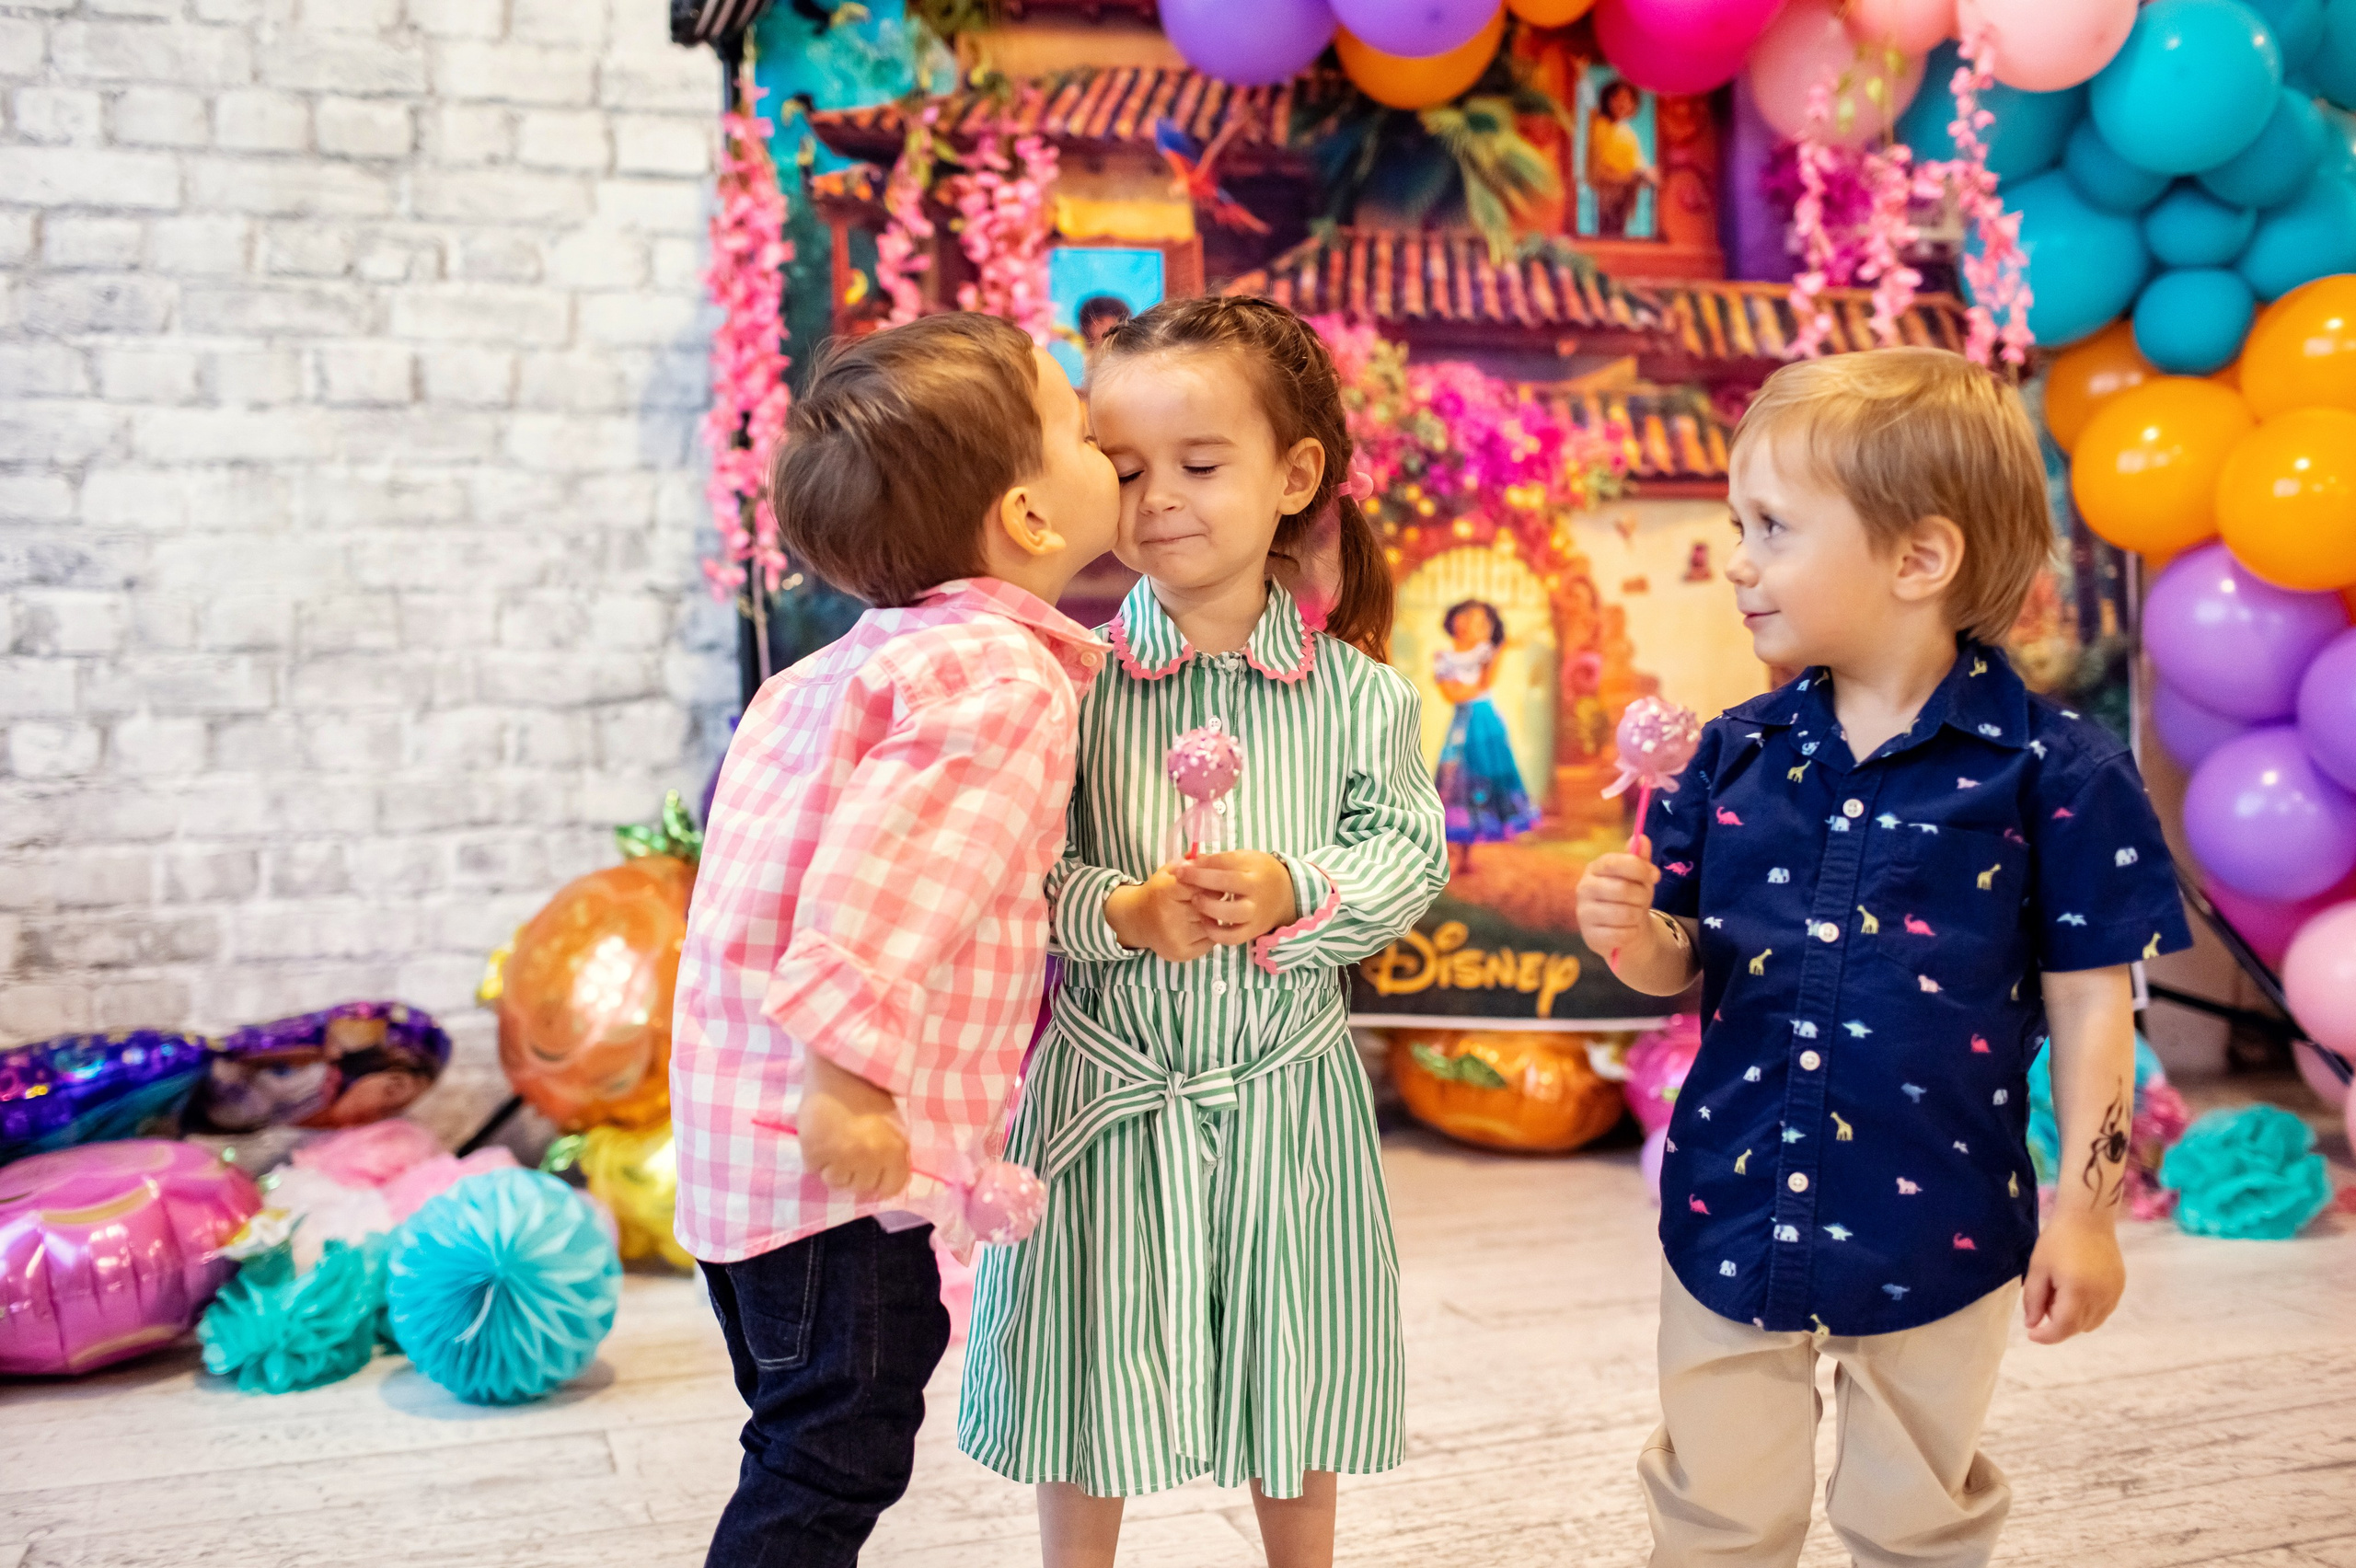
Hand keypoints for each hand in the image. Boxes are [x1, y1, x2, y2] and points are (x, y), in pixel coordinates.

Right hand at [796, 1052, 909, 1201]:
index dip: (882, 1179)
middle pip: (862, 1186)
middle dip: (857, 1172)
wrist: (840, 1068)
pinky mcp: (813, 1152)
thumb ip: (892, 1153)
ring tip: (834, 1144)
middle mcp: (868, 1159)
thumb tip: (886, 1178)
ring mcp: (839, 1158)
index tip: (875, 1170)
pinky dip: (816, 1158)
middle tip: (851, 1151)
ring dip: (834, 1167)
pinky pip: (814, 1169)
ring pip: (836, 1181)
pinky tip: (820, 1137)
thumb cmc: (870, 1090)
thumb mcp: (894, 1123)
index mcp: (894, 1150)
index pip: (892, 1188)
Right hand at [1105, 863, 1214, 963]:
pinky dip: (1211, 934)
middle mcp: (1168, 916)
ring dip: (1214, 918)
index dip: (1210, 883)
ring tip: (1207, 912)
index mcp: (1165, 891)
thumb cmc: (1158, 892)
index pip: (1200, 885)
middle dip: (1215, 900)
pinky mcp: (1180, 953)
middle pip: (1207, 906)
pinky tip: (1202, 927)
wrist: (1136, 920)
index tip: (1213, 883)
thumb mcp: (1168, 872)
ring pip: (1211, 925)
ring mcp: (1174, 937)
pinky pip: (1210, 943)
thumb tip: (1211, 860)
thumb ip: (1190, 864)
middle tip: (1214, 897)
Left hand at [1174, 851, 1298, 946]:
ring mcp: (1255, 913)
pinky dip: (1216, 932)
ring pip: (1231, 913)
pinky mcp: (1253, 931)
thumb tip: (1189, 862)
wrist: (1286, 895)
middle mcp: (1257, 891)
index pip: (1224, 863)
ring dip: (1208, 907)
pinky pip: (1232, 937)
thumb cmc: (1259, 873)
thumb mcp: (1243, 859)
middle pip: (1228, 884)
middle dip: (1201, 881)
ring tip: (1195, 901)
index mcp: (1254, 868)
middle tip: (1182, 880)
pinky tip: (1205, 922)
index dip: (1200, 865)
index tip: (1181, 867)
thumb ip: (1218, 861)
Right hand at [1577, 836, 1662, 961]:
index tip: (1655, 876)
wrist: (1623, 929)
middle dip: (1642, 896)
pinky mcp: (1589, 936)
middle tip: (1644, 900)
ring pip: (1623, 914)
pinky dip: (1632, 933)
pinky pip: (1621, 935)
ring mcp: (1583, 913)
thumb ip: (1639, 859)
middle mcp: (1584, 888)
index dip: (1638, 868)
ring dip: (1638, 916)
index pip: (1613, 863)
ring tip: (1635, 915)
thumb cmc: (1631, 897)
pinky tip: (1628, 930)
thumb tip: (1641, 838)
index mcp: (1595, 868)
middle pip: (1622, 889)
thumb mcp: (1639, 877)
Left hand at [2022, 1210, 2125, 1344]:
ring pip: (2091, 1323)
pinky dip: (2088, 1311)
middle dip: (2057, 1324)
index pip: (2064, 1327)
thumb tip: (2033, 1325)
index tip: (2032, 1334)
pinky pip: (2102, 1312)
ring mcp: (2113, 1294)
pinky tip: (2077, 1290)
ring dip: (2074, 1319)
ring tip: (2061, 1292)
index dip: (2047, 1336)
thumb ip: (2034, 1299)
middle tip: (2045, 1300)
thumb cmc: (2058, 1240)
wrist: (2088, 1218)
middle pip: (2077, 1327)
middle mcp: (2100, 1297)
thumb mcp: (2038, 1268)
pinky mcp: (2120, 1288)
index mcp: (2077, 1291)